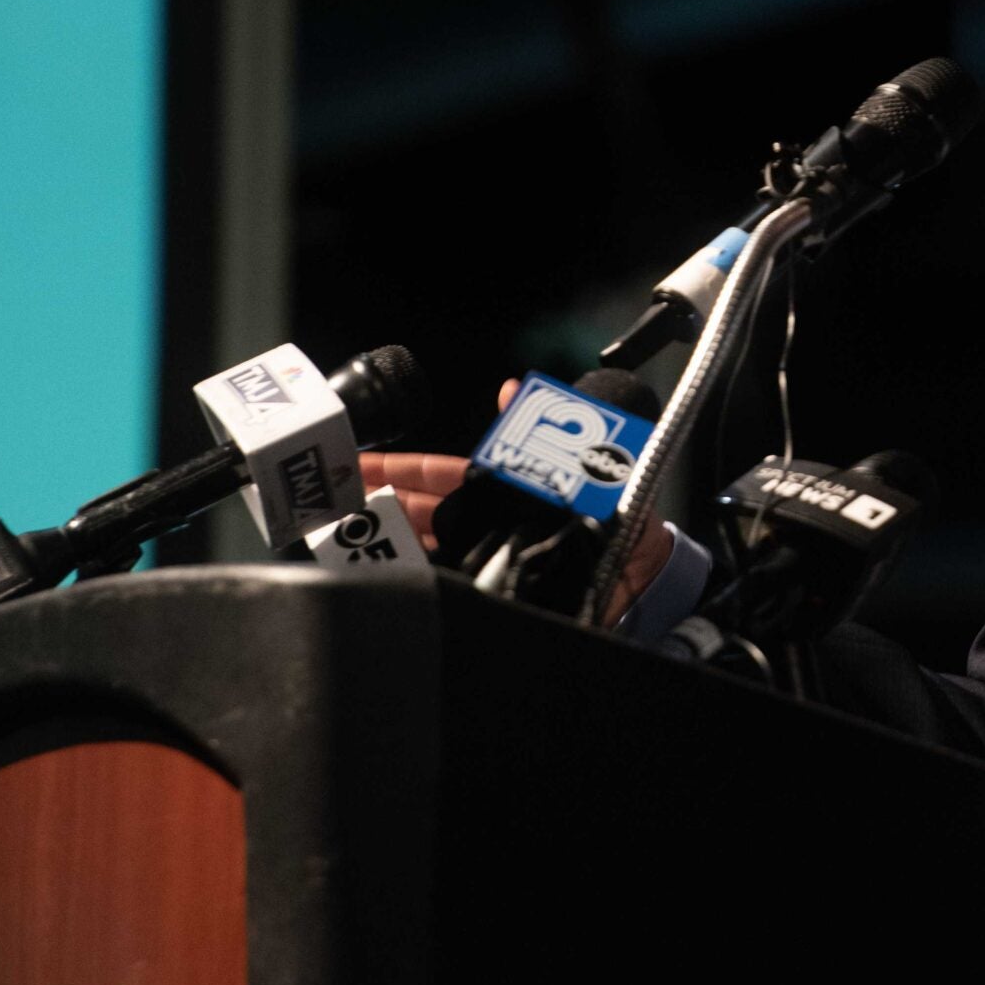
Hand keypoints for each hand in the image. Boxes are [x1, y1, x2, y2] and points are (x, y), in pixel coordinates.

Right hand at [358, 379, 670, 620]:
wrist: (651, 582)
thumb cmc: (625, 521)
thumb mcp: (593, 465)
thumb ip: (551, 428)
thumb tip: (509, 387)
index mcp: (505, 491)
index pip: (440, 477)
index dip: (400, 472)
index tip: (361, 467)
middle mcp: (489, 526)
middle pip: (419, 514)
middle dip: (376, 506)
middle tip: (333, 503)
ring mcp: (490, 562)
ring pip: (425, 552)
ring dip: (388, 546)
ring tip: (347, 544)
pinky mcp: (500, 597)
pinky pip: (450, 590)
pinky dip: (421, 586)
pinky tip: (391, 583)